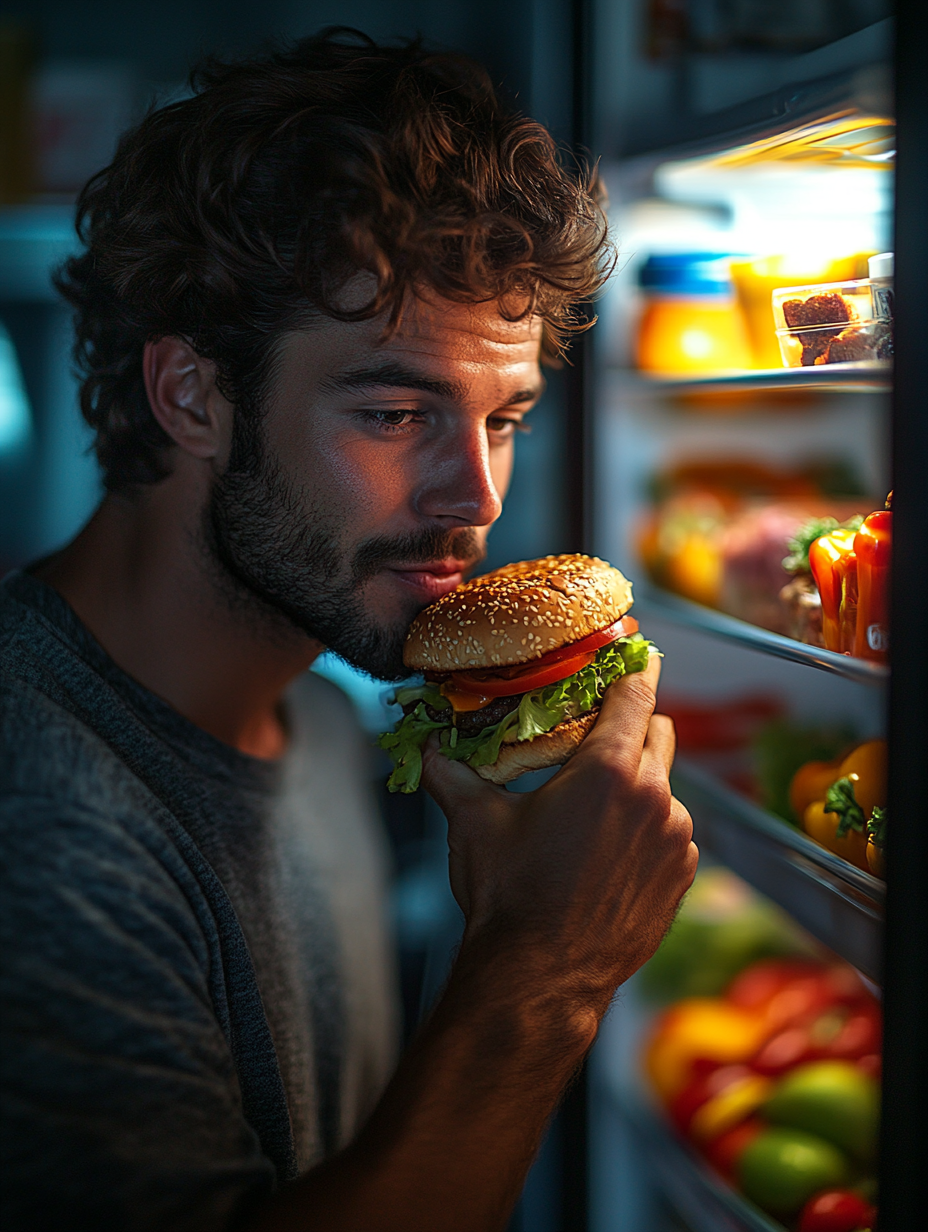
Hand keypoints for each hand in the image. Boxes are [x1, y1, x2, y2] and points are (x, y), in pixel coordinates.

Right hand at [421, 654, 697, 1020]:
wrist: (541, 980)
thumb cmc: (509, 896)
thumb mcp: (475, 823)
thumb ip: (453, 773)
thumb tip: (424, 745)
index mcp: (608, 769)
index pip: (636, 694)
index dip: (636, 670)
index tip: (638, 656)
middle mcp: (655, 797)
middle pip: (658, 732)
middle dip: (632, 725)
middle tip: (599, 732)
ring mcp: (676, 839)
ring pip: (665, 785)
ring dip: (639, 784)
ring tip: (595, 810)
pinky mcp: (682, 875)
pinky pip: (672, 832)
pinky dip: (648, 829)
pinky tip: (609, 854)